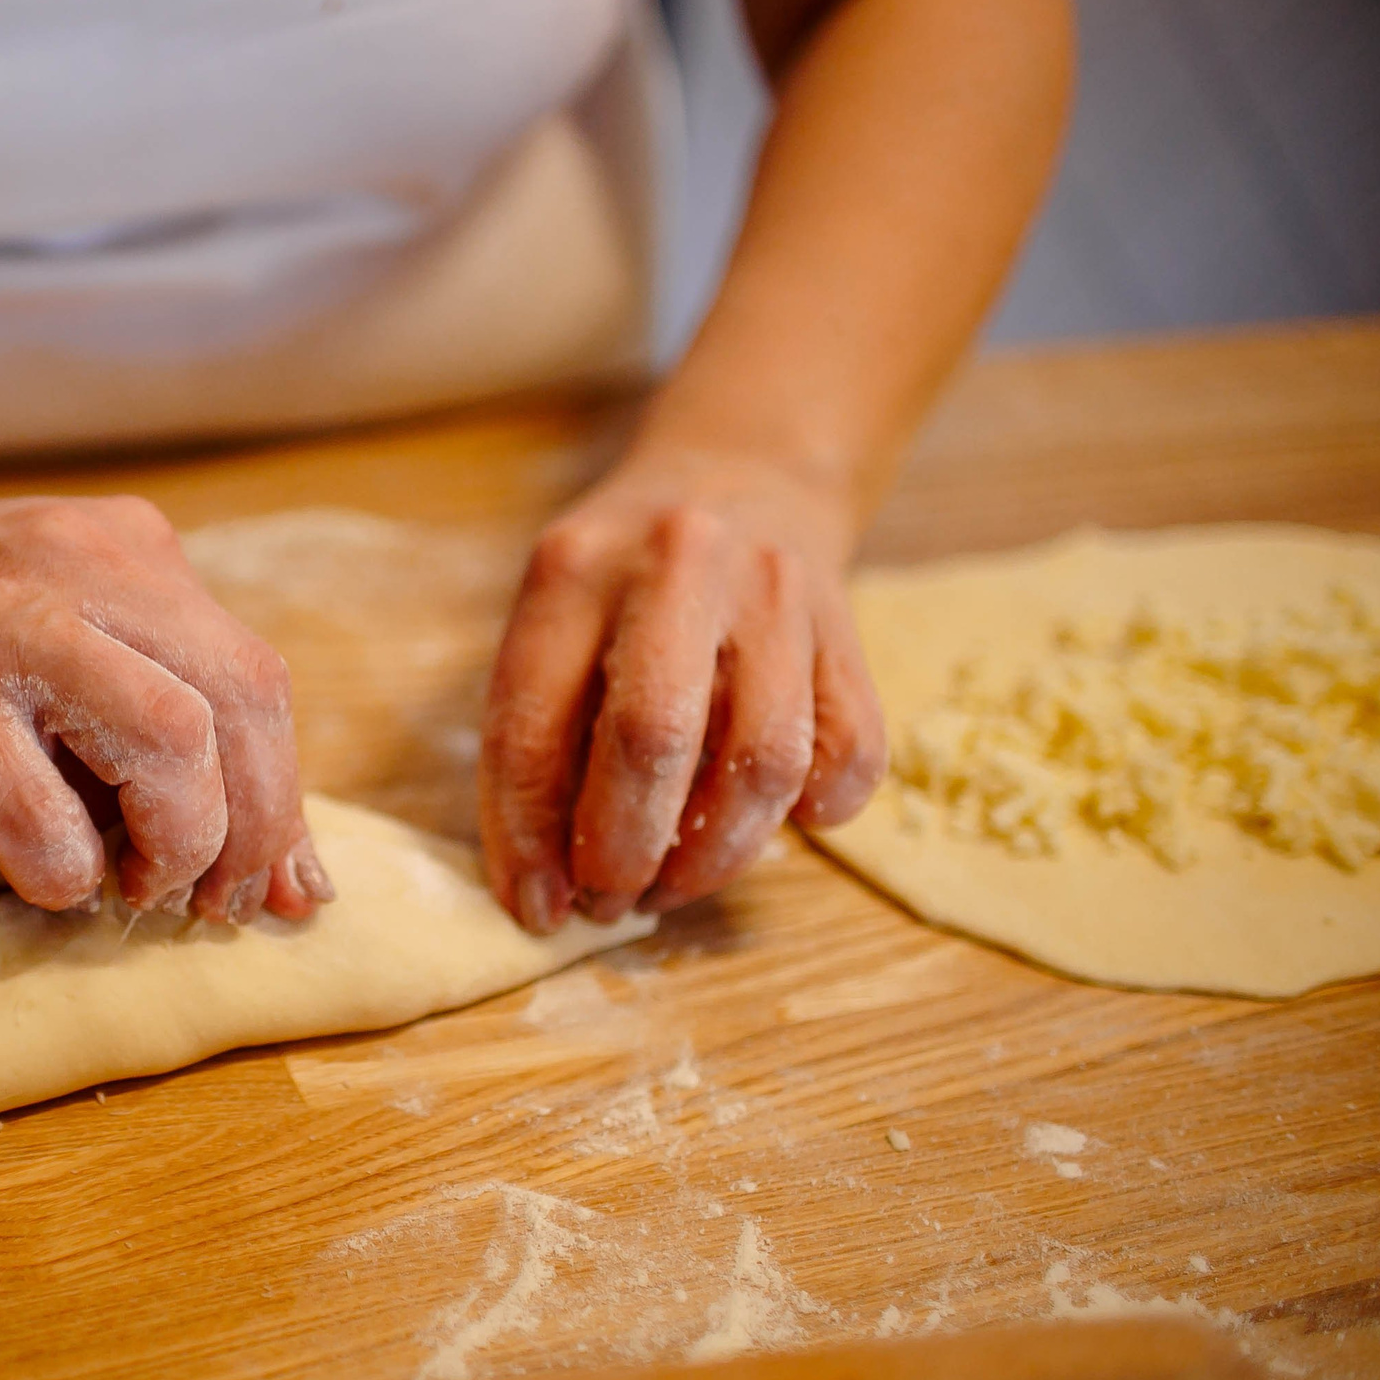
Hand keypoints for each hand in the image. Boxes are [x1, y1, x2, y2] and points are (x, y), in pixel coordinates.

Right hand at [0, 488, 333, 920]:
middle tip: (213, 903)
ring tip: (137, 888)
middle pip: (240, 704)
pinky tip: (41, 875)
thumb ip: (156, 723)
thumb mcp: (58, 633)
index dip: (283, 796)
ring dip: (177, 841)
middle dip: (251, 828)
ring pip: (170, 739)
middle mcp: (82, 571)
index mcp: (129, 552)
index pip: (254, 679)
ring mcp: (5, 628)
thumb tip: (280, 871)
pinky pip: (40, 810)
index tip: (280, 882)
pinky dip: (62, 868)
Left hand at [479, 454, 885, 932]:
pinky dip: (814, 811)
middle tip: (608, 902)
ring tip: (674, 883)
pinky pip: (850, 753)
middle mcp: (677, 566)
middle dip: (623, 851)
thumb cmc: (624, 579)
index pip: (532, 726)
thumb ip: (538, 734)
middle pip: (652, 740)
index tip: (537, 909)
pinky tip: (771, 818)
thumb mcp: (555, 618)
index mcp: (572, 568)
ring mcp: (775, 592)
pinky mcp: (849, 625)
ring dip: (714, 856)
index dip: (529, 838)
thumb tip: (542, 892)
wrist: (747, 470)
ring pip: (762, 763)